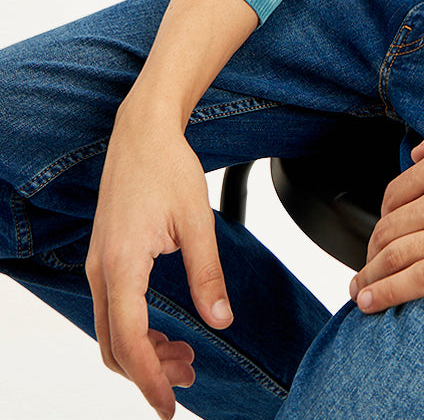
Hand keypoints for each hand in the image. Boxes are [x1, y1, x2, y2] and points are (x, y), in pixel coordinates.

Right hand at [85, 105, 232, 419]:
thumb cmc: (169, 168)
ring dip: (143, 352)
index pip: (129, 340)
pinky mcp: (106, 259)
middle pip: (113, 345)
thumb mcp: (198, 221)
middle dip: (148, 371)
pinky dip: (137, 329)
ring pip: (111, 331)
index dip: (149, 379)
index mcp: (122, 265)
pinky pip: (113, 310)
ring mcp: (100, 265)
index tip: (170, 406)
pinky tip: (167, 329)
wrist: (142, 132)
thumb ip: (208, 273)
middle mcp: (102, 270)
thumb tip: (221, 320)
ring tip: (186, 356)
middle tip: (189, 378)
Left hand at [349, 106, 423, 312]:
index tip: (378, 243)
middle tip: (365, 274)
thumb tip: (418, 150)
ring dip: (370, 279)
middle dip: (370, 256)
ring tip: (360, 295)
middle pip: (389, 230)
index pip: (393, 197)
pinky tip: (375, 303)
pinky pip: (422, 278)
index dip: (380, 223)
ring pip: (398, 256)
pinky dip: (390, 292)